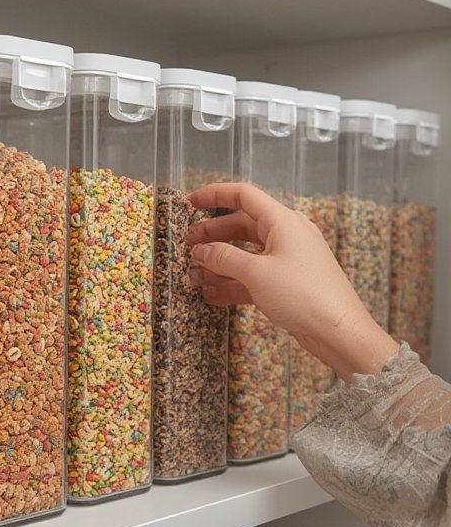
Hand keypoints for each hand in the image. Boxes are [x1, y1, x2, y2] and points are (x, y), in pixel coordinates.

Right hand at [185, 183, 398, 383]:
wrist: (338, 331)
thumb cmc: (304, 295)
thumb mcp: (257, 273)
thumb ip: (224, 258)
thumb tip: (201, 251)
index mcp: (283, 221)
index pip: (244, 196)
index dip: (215, 195)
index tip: (191, 202)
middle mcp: (287, 235)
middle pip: (242, 226)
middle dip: (213, 234)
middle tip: (188, 244)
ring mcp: (287, 260)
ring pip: (246, 253)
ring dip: (219, 261)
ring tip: (194, 272)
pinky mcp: (287, 283)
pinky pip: (253, 276)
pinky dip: (232, 282)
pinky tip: (211, 293)